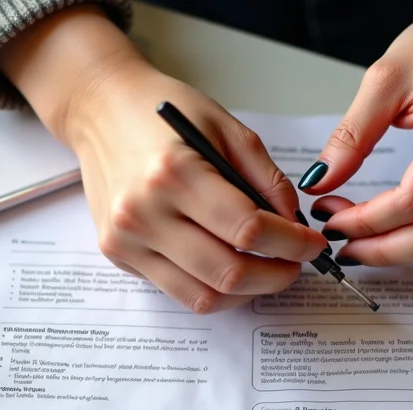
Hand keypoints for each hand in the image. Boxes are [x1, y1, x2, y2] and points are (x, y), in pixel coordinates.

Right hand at [0, 7, 327, 312]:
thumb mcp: (225, 126)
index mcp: (173, 173)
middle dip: (277, 275)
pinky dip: (215, 289)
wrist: (99, 110)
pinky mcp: (119, 256)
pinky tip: (231, 267)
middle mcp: (144, 213)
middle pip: (228, 273)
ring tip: (268, 270)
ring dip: (248, 292)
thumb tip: (293, 223)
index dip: (291, 244)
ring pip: (204, 296)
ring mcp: (127, 241)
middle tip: (296, 263)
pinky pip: (179, 291)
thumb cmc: (161, 113)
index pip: (247, 229)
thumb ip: (266, 177)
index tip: (312, 244)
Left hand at [300, 0, 412, 265]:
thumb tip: (320, 182)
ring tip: (360, 234)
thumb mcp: (386, 79)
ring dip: (401, 245)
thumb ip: (351, 136)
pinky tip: (394, 219)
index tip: (330, 219)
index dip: (365, 222)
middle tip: (342, 244)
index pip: (412, 201)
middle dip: (383, 249)